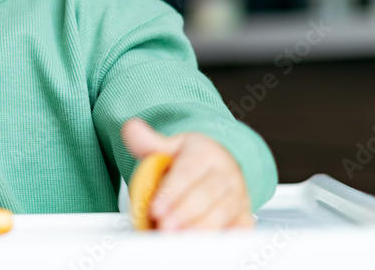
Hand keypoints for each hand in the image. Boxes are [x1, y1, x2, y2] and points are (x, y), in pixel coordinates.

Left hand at [121, 117, 254, 230]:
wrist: (222, 164)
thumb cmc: (193, 159)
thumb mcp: (171, 146)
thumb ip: (148, 142)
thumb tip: (131, 128)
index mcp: (205, 153)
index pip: (187, 172)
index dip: (171, 191)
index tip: (155, 208)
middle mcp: (226, 174)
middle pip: (206, 194)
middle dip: (184, 212)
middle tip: (164, 226)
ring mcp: (237, 195)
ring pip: (223, 212)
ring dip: (201, 227)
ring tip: (178, 238)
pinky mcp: (244, 216)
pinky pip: (239, 229)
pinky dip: (225, 237)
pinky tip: (207, 245)